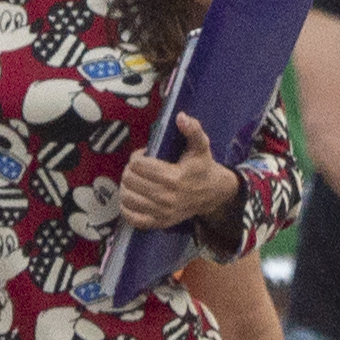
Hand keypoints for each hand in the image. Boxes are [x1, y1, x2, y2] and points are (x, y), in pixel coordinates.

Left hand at [114, 114, 240, 231]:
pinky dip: (126, 209)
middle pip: (130, 181)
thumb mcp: (200, 145)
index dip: (137, 157)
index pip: (138, 165)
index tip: (145, 155)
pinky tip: (131, 198)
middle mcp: (166, 197)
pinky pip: (133, 219)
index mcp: (173, 178)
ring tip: (134, 181)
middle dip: (130, 170)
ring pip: (128, 199)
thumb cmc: (202, 167)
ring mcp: (162, 213)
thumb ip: (192, 130)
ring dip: (126, 187)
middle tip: (138, 168)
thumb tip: (180, 117)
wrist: (213, 194)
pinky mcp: (160, 223)